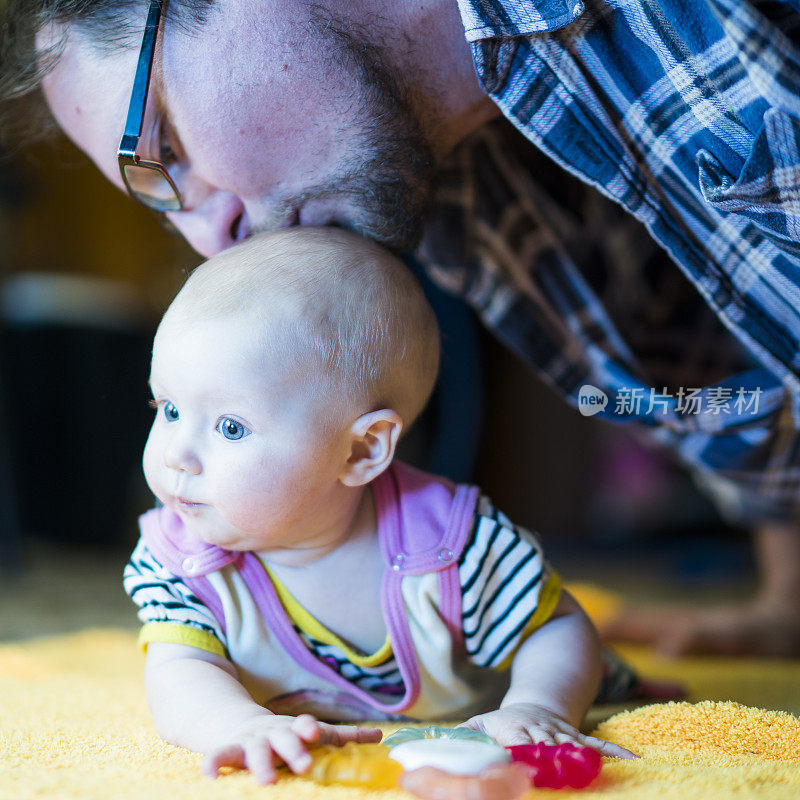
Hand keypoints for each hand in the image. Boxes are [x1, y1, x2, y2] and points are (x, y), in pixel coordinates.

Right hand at [202, 712, 381, 783]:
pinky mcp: (228, 750)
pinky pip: (219, 755)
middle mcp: (274, 732)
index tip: (314, 733)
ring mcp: (250, 740)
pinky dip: (214, 762)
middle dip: (292, 749)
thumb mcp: (310, 733)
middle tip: (302, 765)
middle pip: (283, 738)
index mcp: (295, 728)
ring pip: (253, 750)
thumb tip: (381, 736)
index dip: (310, 728)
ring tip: (266, 781)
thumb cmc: (284, 734)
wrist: (239, 723)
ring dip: (259, 763)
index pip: (305, 725)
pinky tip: (211, 776)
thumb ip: (344, 737)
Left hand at [459, 702, 635, 758]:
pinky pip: (597, 744)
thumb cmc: (502, 724)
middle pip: (547, 745)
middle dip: (553, 758)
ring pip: (572, 745)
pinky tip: (631, 760)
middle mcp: (540, 731)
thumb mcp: (480, 725)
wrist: (534, 707)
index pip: (517, 740)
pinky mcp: (576, 736)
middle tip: (561, 773)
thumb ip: (463, 736)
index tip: (524, 764)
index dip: (521, 751)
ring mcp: (560, 733)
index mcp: (514, 729)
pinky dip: (613, 751)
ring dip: (584, 756)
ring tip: (598, 769)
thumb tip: (443, 746)